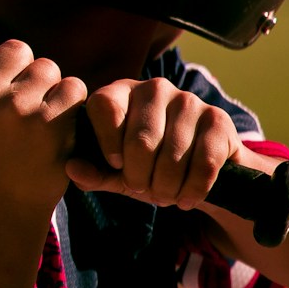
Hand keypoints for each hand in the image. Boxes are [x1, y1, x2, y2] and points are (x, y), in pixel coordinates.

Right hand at [0, 29, 89, 210]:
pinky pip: (72, 87)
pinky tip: (55, 127)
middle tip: (15, 109)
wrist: (5, 200)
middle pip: (17, 49)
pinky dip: (69, 105)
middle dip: (22, 73)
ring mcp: (18, 109)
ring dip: (48, 89)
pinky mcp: (52, 122)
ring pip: (47, 67)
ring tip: (35, 121)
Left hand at [65, 78, 248, 210]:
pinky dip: (192, 190)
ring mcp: (188, 100)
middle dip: (140, 178)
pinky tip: (187, 198)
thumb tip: (70, 168)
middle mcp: (154, 88)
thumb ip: (94, 172)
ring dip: (166, 188)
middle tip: (143, 190)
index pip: (104, 105)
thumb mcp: (116, 172)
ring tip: (164, 195)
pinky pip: (203, 163)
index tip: (115, 166)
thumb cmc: (147, 166)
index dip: (107, 143)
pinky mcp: (218, 119)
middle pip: (141, 140)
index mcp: (120, 93)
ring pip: (172, 155)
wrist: (199, 169)